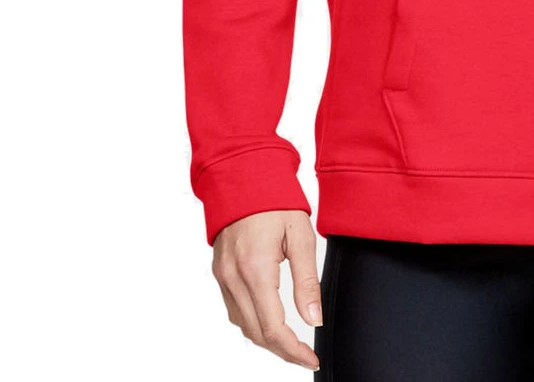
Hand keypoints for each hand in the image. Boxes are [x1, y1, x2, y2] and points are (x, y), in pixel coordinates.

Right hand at [212, 209, 322, 369]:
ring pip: (242, 325)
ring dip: (266, 339)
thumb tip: (313, 319)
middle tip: (305, 354)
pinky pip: (234, 309)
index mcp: (256, 269)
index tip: (311, 358)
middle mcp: (234, 278)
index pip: (273, 328)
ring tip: (291, 342)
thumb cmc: (275, 201)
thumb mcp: (301, 237)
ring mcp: (222, 276)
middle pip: (256, 333)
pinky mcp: (219, 272)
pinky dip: (252, 322)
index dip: (293, 351)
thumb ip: (307, 281)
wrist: (243, 176)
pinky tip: (269, 319)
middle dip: (282, 350)